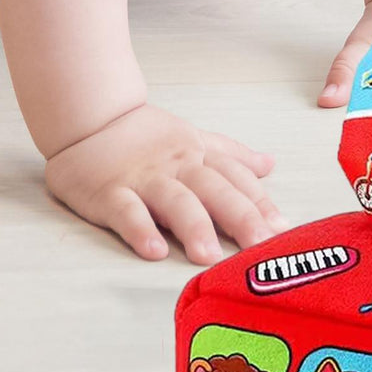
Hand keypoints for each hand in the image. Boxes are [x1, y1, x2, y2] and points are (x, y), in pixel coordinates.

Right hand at [44, 103, 287, 262]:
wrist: (88, 114)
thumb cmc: (144, 136)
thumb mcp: (194, 139)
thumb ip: (231, 155)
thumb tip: (269, 164)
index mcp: (199, 157)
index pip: (238, 180)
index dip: (261, 203)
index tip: (283, 229)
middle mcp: (177, 168)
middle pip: (216, 191)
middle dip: (241, 218)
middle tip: (261, 246)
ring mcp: (143, 180)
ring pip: (174, 201)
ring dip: (194, 227)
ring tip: (209, 256)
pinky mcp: (108, 192)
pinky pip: (126, 212)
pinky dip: (139, 230)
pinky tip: (153, 251)